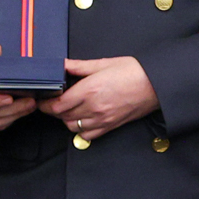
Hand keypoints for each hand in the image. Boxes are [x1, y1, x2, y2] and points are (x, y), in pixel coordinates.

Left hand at [42, 57, 160, 140]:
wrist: (156, 84)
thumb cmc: (133, 71)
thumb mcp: (103, 63)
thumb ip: (79, 66)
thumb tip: (62, 64)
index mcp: (89, 90)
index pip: (57, 105)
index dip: (46, 104)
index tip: (42, 99)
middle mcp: (93, 108)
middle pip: (62, 117)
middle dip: (54, 110)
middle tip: (52, 101)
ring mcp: (102, 120)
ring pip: (73, 127)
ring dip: (66, 119)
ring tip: (68, 109)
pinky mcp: (110, 126)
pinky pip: (87, 135)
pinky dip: (80, 130)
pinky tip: (82, 119)